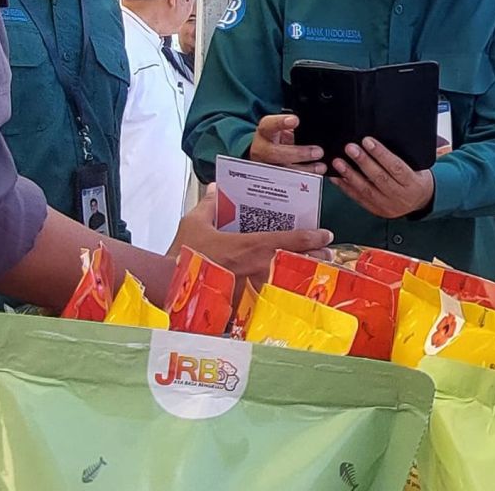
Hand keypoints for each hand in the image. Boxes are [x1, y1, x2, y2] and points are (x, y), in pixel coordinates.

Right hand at [169, 185, 333, 287]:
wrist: (167, 285)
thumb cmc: (182, 254)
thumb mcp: (194, 223)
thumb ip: (209, 206)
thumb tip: (216, 188)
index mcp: (251, 245)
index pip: (291, 239)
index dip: (312, 237)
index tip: (326, 235)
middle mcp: (259, 268)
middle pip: (298, 264)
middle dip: (315, 260)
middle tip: (328, 257)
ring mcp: (254, 289)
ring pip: (288, 284)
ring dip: (303, 279)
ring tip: (314, 277)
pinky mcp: (245, 306)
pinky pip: (269, 301)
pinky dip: (282, 299)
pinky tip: (288, 301)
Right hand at [248, 115, 326, 173]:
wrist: (266, 153)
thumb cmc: (278, 138)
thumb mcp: (283, 129)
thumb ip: (293, 129)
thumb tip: (314, 129)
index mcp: (264, 132)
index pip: (268, 125)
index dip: (280, 123)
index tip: (295, 120)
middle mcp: (262, 150)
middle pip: (275, 153)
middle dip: (298, 154)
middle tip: (318, 152)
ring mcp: (266, 166)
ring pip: (283, 171)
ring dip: (304, 170)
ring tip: (320, 167)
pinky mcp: (273, 179)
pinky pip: (289, 182)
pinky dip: (305, 179)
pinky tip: (316, 174)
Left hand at [330, 137, 434, 218]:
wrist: (420, 202)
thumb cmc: (416, 179)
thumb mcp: (418, 167)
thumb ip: (401, 157)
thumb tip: (379, 140)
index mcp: (412, 183)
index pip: (396, 167)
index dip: (381, 154)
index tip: (367, 141)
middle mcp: (400, 196)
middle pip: (379, 178)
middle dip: (363, 161)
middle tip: (350, 148)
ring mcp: (387, 205)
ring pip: (366, 190)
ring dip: (350, 175)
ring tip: (338, 162)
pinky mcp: (376, 211)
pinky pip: (359, 198)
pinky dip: (345, 187)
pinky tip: (337, 177)